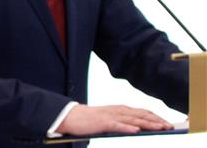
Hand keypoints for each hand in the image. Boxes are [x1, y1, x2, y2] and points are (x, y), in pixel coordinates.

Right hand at [58, 104, 173, 135]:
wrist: (70, 117)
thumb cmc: (89, 120)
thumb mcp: (109, 120)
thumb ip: (122, 122)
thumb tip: (138, 128)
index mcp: (120, 110)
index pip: (142, 112)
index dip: (156, 117)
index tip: (168, 123)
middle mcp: (118, 110)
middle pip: (141, 114)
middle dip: (157, 120)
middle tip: (170, 126)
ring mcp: (110, 116)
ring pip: (133, 119)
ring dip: (148, 124)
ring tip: (161, 128)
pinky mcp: (102, 122)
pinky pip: (117, 125)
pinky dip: (127, 127)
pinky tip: (136, 130)